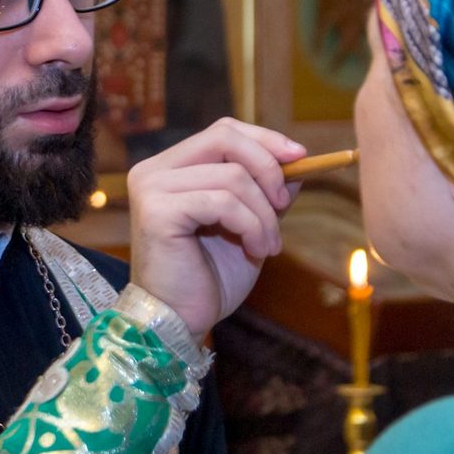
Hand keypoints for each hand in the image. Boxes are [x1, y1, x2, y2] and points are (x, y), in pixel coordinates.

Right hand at [127, 118, 303, 336]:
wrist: (181, 321)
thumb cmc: (209, 278)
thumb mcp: (250, 226)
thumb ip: (266, 192)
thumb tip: (297, 162)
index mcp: (171, 168)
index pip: (223, 131)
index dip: (265, 140)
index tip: (301, 156)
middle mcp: (154, 171)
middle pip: (224, 137)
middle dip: (268, 167)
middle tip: (285, 205)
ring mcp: (152, 188)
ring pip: (232, 176)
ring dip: (264, 213)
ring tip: (270, 245)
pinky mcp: (156, 210)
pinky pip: (222, 201)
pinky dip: (251, 225)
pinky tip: (256, 250)